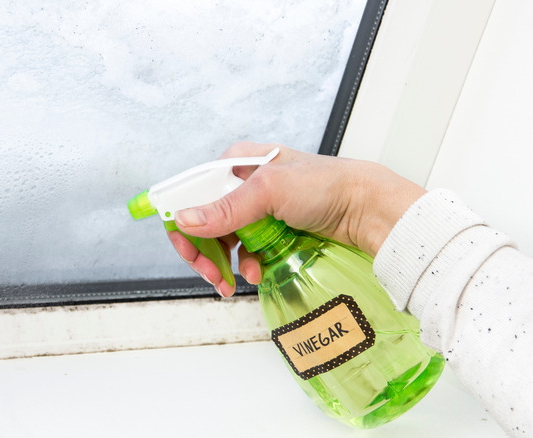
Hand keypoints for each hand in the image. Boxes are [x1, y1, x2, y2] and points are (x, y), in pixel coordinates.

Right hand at [168, 142, 425, 296]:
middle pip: (204, 222)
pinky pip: (244, 252)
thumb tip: (185, 220)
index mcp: (236, 164)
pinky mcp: (270, 232)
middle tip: (209, 273)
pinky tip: (254, 273)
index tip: (186, 247)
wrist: (368, 210)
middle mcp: (243, 186)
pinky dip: (244, 266)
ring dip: (223, 264)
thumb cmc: (327, 184)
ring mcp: (257, 211)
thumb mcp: (270, 191)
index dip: (183, 222)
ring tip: (232, 280)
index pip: (193, 193)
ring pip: (222, 242)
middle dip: (203, 251)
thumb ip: (225, 208)